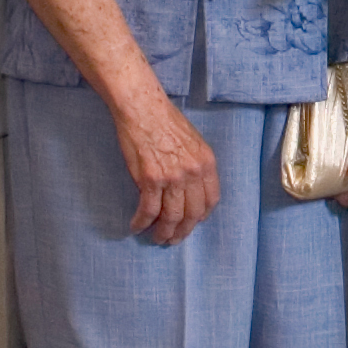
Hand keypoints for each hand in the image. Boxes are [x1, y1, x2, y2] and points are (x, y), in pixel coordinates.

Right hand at [108, 88, 218, 245]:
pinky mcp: (150, 179)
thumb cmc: (166, 121)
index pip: (211, 200)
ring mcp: (172, 178)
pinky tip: (137, 227)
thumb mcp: (193, 142)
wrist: (143, 109)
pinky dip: (142, 222)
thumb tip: (191, 190)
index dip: (202, 216)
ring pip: (171, 217)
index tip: (194, 222)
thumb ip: (196, 166)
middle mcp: (193, 173)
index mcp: (206, 163)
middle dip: (183, 231)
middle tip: (174, 239)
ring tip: (158, 238)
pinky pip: (148, 210)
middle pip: (192, 214)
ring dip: (164, 233)